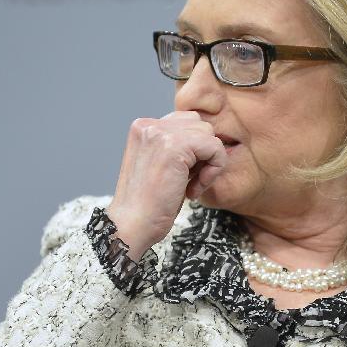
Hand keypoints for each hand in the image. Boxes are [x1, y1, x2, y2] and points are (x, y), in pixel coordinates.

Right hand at [105, 111, 227, 260]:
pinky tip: (194, 190)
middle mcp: (148, 125)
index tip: (182, 176)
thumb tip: (208, 138)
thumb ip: (174, 145)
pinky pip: (215, 147)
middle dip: (202, 153)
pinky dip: (213, 170)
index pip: (185, 122)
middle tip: (188, 182)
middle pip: (199, 124)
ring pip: (209, 134)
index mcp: (142, 127)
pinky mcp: (175, 147)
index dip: (192, 150)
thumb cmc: (146, 203)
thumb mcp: (157, 164)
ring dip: (208, 162)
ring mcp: (160, 134)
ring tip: (190, 185)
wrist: (131, 225)